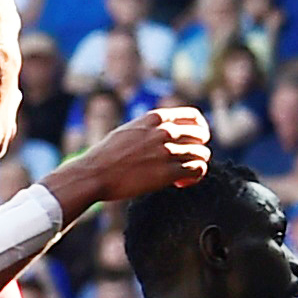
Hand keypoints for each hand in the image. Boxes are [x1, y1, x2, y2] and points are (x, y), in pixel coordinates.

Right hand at [82, 103, 214, 201]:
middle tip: (187, 159)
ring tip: (182, 173)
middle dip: (198, 147)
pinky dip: (195, 177)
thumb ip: (151, 127)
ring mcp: (167, 152)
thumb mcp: (130, 129)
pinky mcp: (169, 172)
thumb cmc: (107, 155)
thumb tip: (169, 130)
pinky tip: (181, 182)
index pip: (193, 116)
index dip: (201, 128)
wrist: (94, 174)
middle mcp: (164, 132)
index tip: (197, 139)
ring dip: (196, 164)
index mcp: (154, 119)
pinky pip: (197, 171)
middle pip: (202, 136)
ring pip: (202, 154)